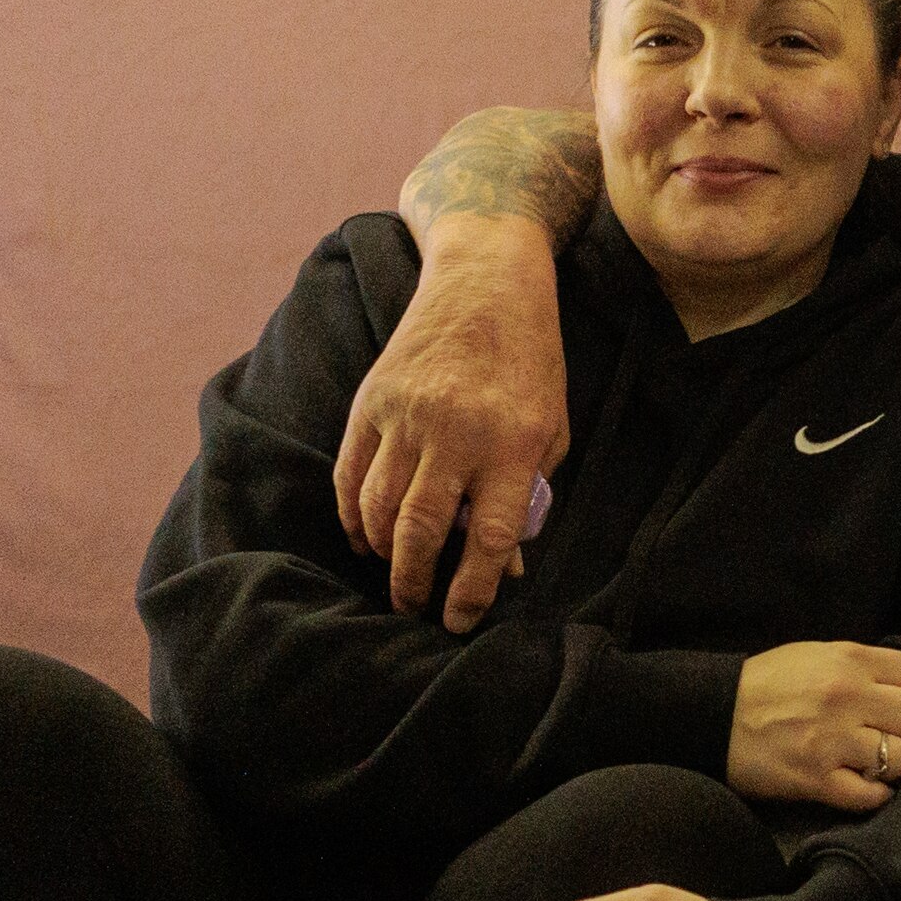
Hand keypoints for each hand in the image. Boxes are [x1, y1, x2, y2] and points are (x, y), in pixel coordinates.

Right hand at [334, 222, 567, 633]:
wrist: (485, 280)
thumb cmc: (529, 362)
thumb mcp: (550, 429)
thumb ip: (528, 496)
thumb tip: (506, 568)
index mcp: (514, 443)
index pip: (492, 538)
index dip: (473, 590)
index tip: (459, 621)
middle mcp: (457, 431)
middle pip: (423, 530)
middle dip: (415, 583)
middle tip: (414, 609)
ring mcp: (407, 414)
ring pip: (378, 508)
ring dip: (382, 555)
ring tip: (394, 576)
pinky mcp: (372, 399)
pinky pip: (350, 474)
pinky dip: (351, 516)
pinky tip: (364, 538)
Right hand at [728, 641, 900, 812]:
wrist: (710, 713)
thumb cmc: (769, 683)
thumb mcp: (820, 654)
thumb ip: (868, 668)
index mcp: (851, 660)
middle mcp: (848, 697)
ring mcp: (832, 741)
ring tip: (883, 765)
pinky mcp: (815, 780)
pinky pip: (873, 796)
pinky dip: (876, 795)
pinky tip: (864, 786)